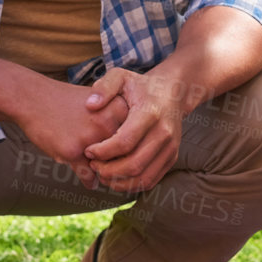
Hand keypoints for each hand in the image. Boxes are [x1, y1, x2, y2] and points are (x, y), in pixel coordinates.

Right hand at [10, 77, 128, 186]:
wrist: (32, 99)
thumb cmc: (67, 102)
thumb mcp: (99, 102)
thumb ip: (118, 122)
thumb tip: (137, 149)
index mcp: (118, 108)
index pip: (137, 138)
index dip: (132, 149)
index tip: (128, 154)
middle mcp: (107, 123)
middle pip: (124, 155)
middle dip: (118, 165)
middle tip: (113, 168)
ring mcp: (90, 138)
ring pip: (107, 168)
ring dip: (105, 175)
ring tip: (101, 173)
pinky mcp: (72, 152)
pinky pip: (88, 176)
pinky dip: (90, 181)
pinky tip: (90, 181)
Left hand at [81, 67, 191, 192]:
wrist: (172, 93)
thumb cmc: (140, 86)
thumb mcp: (121, 76)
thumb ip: (104, 87)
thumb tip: (90, 105)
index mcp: (150, 113)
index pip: (125, 142)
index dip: (103, 151)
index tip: (88, 151)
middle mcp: (164, 133)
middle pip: (133, 164)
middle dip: (107, 170)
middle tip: (92, 165)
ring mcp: (170, 148)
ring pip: (142, 178)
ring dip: (118, 182)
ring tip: (101, 174)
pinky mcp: (171, 158)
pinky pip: (150, 180)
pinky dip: (131, 185)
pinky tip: (115, 178)